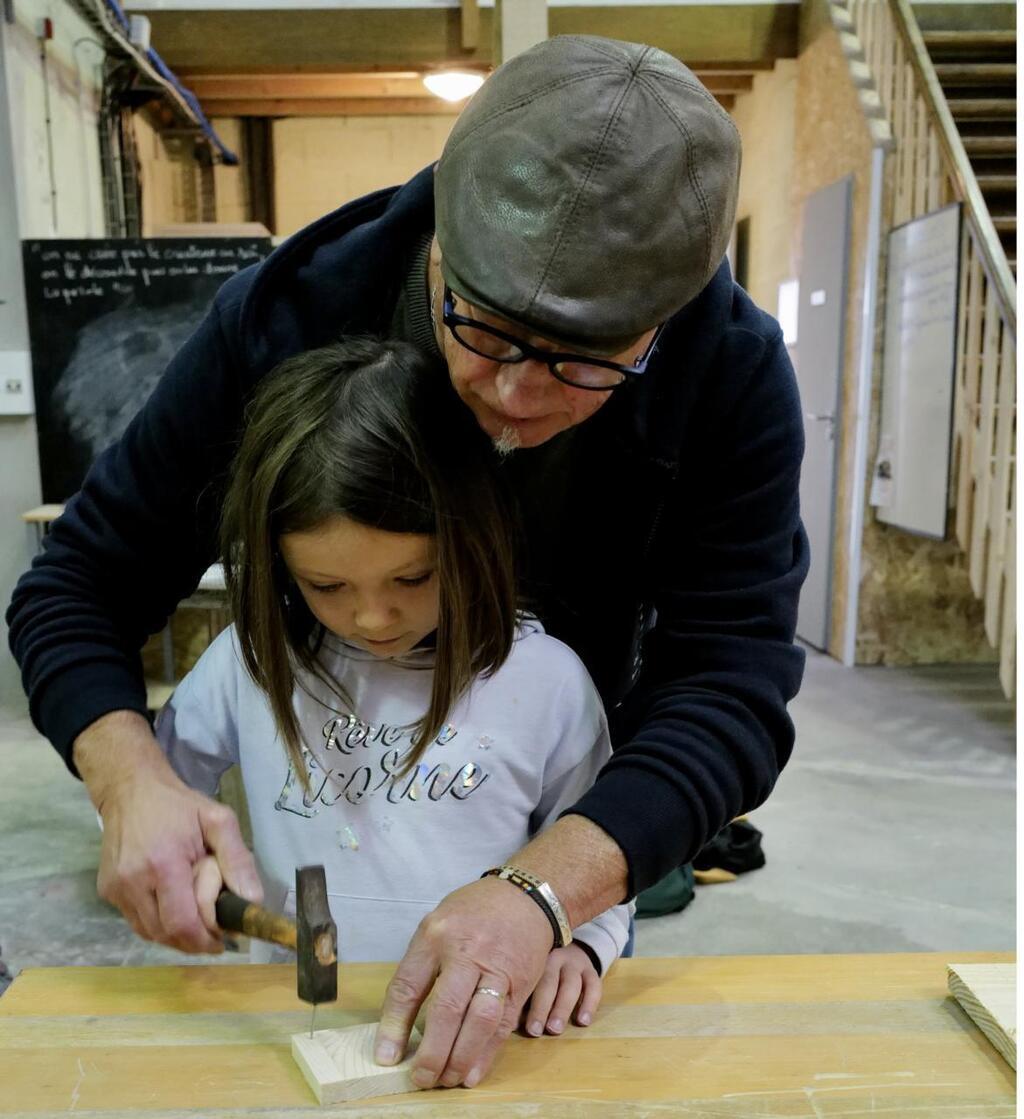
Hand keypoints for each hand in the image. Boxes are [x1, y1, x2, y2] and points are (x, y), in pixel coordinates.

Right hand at [74, 710, 261, 952]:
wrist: (131, 791)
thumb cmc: (179, 806)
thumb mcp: (218, 820)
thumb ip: (238, 859)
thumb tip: (252, 900)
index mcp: (163, 864)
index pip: (183, 924)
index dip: (206, 939)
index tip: (225, 938)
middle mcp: (133, 883)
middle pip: (167, 935)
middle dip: (195, 940)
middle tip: (214, 932)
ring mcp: (115, 890)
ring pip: (150, 934)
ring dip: (177, 935)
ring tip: (196, 917)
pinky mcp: (107, 892)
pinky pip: (137, 922)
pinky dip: (159, 924)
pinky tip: (173, 906)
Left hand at [373, 876, 553, 1089]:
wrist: (526, 896)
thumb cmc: (473, 912)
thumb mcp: (438, 924)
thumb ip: (422, 965)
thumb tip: (402, 1020)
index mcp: (436, 934)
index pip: (408, 985)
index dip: (394, 1026)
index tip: (386, 1057)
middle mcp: (466, 950)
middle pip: (446, 1008)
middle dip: (432, 1051)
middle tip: (420, 1078)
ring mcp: (497, 968)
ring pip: (479, 1020)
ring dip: (461, 1057)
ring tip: (446, 1080)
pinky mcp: (521, 983)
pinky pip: (504, 1024)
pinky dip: (487, 1053)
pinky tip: (472, 1072)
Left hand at [522, 944, 601, 1035]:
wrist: (572, 948)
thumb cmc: (545, 970)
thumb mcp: (534, 972)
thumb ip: (524, 992)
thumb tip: (508, 1021)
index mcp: (536, 958)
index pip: (529, 980)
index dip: (522, 1002)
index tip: (516, 1025)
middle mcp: (555, 958)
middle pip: (548, 982)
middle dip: (541, 1008)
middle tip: (535, 1030)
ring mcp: (575, 963)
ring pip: (570, 985)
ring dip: (562, 1008)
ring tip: (555, 1029)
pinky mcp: (591, 970)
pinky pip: (594, 986)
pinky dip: (589, 1004)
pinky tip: (583, 1021)